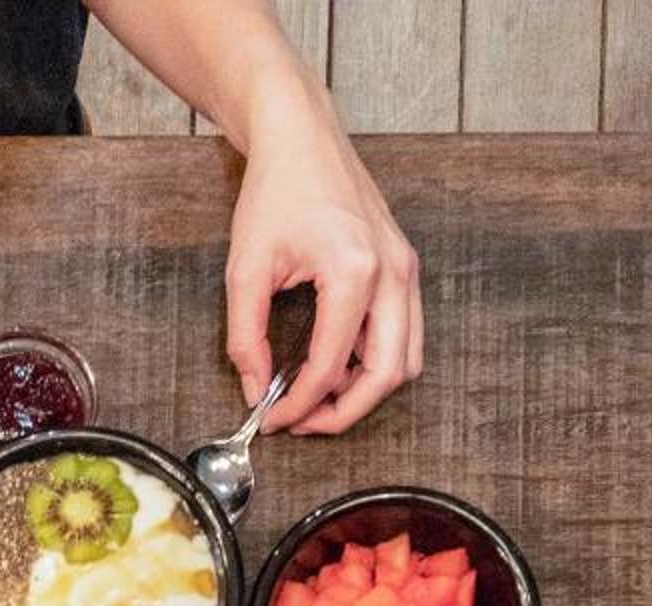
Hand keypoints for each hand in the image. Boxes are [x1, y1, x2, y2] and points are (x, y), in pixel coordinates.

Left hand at [224, 106, 420, 435]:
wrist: (301, 137)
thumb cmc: (276, 190)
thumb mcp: (245, 269)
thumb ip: (246, 337)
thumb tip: (255, 390)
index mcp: (354, 271)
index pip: (331, 366)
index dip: (299, 405)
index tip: (272, 419)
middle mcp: (392, 272)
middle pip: (388, 375)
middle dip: (345, 411)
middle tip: (302, 422)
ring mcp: (405, 268)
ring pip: (406, 358)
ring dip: (366, 388)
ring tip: (318, 393)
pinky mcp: (404, 266)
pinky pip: (404, 332)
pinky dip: (375, 359)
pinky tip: (334, 360)